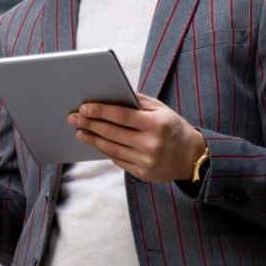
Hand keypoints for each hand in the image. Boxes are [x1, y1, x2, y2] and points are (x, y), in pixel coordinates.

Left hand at [67, 93, 206, 182]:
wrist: (193, 157)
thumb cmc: (173, 127)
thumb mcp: (161, 109)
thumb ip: (138, 101)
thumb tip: (112, 92)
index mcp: (156, 124)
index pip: (121, 116)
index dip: (100, 111)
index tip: (84, 107)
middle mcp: (151, 144)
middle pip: (112, 133)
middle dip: (90, 124)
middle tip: (73, 118)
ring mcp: (146, 161)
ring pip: (112, 149)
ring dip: (92, 139)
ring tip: (80, 131)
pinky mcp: (143, 173)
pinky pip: (118, 161)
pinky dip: (105, 151)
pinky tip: (96, 142)